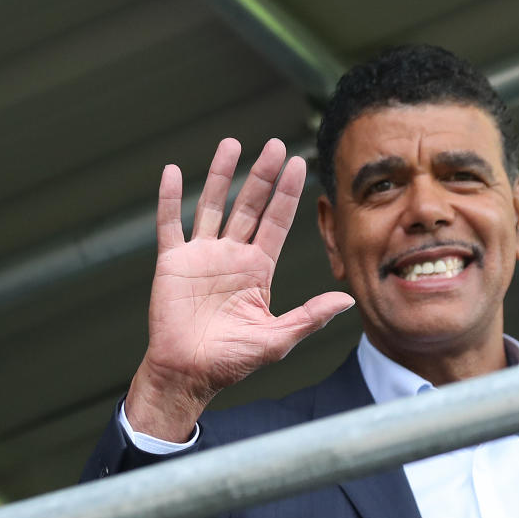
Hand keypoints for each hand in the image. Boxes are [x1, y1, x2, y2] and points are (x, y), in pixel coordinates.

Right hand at [124, 138, 354, 440]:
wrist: (189, 373)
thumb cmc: (233, 361)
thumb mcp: (278, 339)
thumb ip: (310, 316)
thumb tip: (347, 300)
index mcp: (258, 270)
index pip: (276, 222)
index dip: (287, 193)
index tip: (299, 163)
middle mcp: (231, 256)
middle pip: (249, 205)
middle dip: (262, 175)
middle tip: (275, 144)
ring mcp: (201, 256)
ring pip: (213, 206)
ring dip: (221, 175)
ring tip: (232, 144)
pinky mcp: (172, 263)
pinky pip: (170, 225)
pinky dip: (170, 199)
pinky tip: (174, 173)